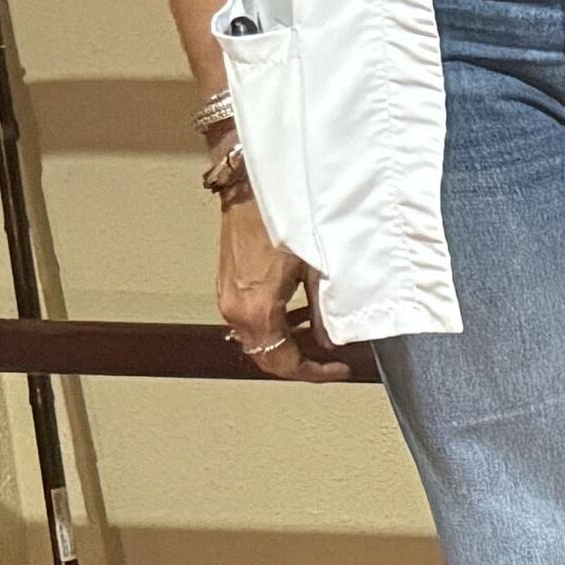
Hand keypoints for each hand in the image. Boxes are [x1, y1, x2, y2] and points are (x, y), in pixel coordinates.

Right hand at [214, 196, 355, 382]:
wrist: (251, 192)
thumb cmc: (283, 222)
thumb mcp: (317, 269)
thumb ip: (324, 311)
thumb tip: (331, 340)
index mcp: (257, 310)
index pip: (283, 361)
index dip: (313, 373)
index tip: (336, 370)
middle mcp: (236, 310)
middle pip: (266, 356)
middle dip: (299, 364)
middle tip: (328, 362)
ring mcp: (228, 298)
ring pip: (257, 340)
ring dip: (286, 344)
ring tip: (318, 336)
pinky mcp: (228, 286)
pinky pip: (250, 320)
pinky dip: (274, 326)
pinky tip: (297, 315)